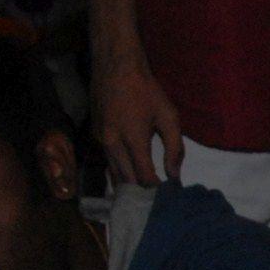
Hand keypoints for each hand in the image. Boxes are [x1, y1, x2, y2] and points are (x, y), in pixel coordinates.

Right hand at [92, 57, 183, 186]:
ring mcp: (100, 141)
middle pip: (126, 181)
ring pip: (113, 174)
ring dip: (128, 187)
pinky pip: (107, 162)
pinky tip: (130, 179)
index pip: (144, 177)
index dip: (156, 190)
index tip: (168, 195)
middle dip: (142, 194)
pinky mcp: (94, 137)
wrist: (115, 67)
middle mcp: (112, 144)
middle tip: (157, 201)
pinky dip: (119, 174)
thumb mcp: (168, 115)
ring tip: (145, 196)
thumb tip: (175, 175)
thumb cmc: (146, 90)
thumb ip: (174, 147)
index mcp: (132, 138)